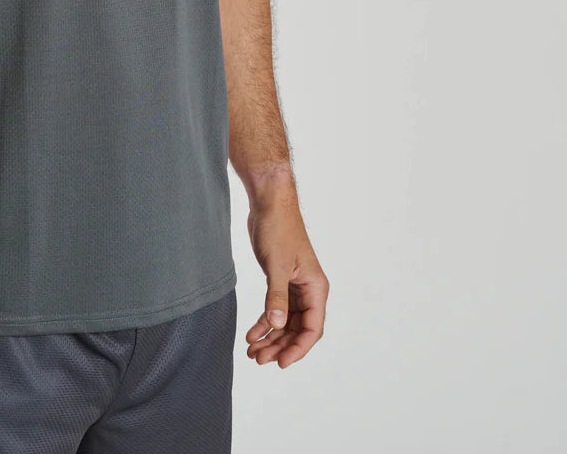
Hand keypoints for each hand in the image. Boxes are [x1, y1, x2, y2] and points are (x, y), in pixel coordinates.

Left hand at [244, 203, 328, 367]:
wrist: (269, 204)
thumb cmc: (278, 229)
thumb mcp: (276, 265)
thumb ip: (276, 296)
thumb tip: (277, 325)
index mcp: (315, 288)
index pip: (312, 328)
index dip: (298, 349)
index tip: (280, 363)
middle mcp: (309, 290)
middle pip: (297, 329)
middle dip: (279, 346)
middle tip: (258, 358)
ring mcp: (295, 287)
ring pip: (286, 322)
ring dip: (271, 337)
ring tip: (252, 351)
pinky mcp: (281, 281)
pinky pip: (276, 309)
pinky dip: (265, 322)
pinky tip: (251, 333)